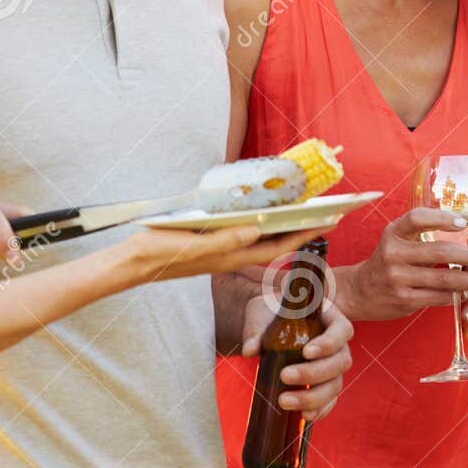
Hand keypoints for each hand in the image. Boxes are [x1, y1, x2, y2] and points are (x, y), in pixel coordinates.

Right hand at [127, 225, 327, 281]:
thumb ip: (225, 240)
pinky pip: (245, 229)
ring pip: (263, 234)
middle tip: (328, 209)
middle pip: (277, 239)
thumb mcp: (195, 245)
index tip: (333, 220)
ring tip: (305, 205)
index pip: (281, 245)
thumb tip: (257, 230)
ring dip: (284, 221)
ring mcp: (224, 247)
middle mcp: (234, 253)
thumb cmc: (163, 254)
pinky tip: (264, 207)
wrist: (135, 262)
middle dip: (304, 226)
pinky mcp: (212, 240)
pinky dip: (260, 218)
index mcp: (234, 256)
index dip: (308, 233)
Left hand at [240, 290, 353, 420]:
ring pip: (335, 385)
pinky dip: (319, 410)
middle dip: (314, 373)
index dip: (329, 343)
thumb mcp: (260, 312)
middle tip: (285, 376)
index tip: (306, 352)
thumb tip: (250, 350)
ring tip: (284, 401)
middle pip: (340, 362)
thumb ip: (256, 328)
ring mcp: (333, 368)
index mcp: (330, 319)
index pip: (342, 331)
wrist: (267, 326)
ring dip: (313, 397)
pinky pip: (330, 401)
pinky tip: (303, 415)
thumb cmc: (269, 312)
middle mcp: (338, 345)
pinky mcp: (325, 386)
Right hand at [339, 207, 467, 321]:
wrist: (359, 292)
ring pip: (443, 278)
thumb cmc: (387, 262)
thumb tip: (463, 226)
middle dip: (467, 255)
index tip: (464, 222)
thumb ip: (420, 233)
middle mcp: (392, 253)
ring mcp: (397, 278)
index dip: (442, 218)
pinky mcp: (403, 299)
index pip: (417, 218)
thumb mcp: (395, 241)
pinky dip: (456, 295)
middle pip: (438, 251)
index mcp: (393, 233)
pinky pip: (437, 296)